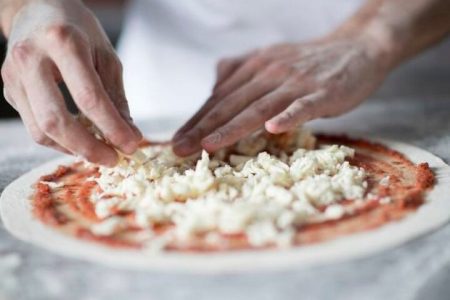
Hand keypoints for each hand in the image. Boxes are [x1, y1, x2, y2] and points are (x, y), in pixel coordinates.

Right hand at [1, 0, 140, 165]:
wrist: (36, 9)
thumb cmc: (78, 31)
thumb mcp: (106, 56)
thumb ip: (116, 97)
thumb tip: (129, 135)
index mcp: (62, 42)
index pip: (89, 98)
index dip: (112, 128)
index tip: (131, 146)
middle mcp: (31, 58)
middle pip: (56, 120)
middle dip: (88, 148)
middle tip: (112, 159)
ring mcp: (14, 76)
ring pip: (40, 130)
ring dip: (73, 149)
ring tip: (100, 152)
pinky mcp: (9, 90)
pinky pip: (34, 127)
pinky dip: (60, 141)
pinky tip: (80, 140)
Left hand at [173, 33, 390, 155]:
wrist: (356, 48)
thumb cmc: (308, 62)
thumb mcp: (269, 60)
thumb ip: (240, 71)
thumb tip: (214, 86)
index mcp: (254, 68)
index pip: (220, 98)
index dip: (196, 120)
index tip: (176, 141)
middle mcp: (270, 72)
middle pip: (231, 104)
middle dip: (202, 128)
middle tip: (179, 150)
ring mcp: (296, 82)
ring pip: (259, 107)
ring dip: (232, 127)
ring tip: (208, 146)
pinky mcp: (323, 92)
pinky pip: (303, 106)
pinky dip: (288, 117)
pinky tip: (273, 129)